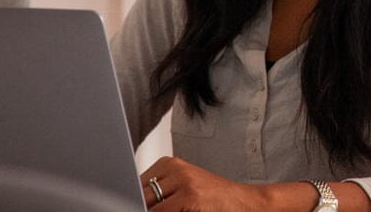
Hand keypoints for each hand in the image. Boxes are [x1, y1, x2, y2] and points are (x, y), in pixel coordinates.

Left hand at [140, 156, 266, 211]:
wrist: (242, 202)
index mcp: (169, 163)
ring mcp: (183, 181)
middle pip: (140, 193)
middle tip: (136, 208)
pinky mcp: (190, 196)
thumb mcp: (183, 189)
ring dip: (149, 209)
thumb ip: (158, 193)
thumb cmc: (212, 200)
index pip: (135, 183)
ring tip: (173, 207)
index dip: (130, 199)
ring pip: (149, 204)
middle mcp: (175, 167)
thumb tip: (132, 201)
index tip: (128, 204)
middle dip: (138, 205)